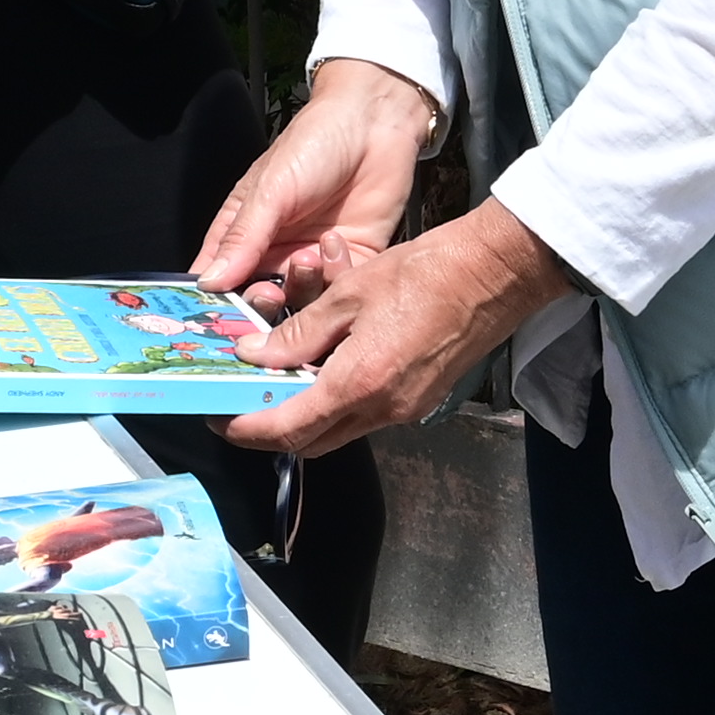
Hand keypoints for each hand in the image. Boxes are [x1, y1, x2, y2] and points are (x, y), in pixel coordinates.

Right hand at [191, 58, 436, 298]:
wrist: (375, 121)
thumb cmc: (314, 142)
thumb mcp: (271, 189)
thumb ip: (243, 238)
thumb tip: (208, 282)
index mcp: (244, 232)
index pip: (218, 279)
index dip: (214, 304)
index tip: (214, 322)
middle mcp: (277, 251)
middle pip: (259, 300)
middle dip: (261, 305)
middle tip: (268, 295)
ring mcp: (315, 259)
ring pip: (301, 301)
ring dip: (301, 286)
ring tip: (307, 258)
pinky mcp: (354, 261)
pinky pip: (341, 290)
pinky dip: (336, 277)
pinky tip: (336, 246)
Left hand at [223, 197, 576, 454]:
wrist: (496, 274)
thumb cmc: (426, 272)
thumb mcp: (349, 293)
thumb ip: (299, 332)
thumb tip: (254, 356)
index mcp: (357, 384)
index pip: (286, 429)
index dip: (245, 430)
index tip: (218, 419)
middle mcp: (381, 409)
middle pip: (310, 442)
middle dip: (269, 431)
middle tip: (239, 405)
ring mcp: (404, 409)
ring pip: (338, 429)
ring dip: (303, 414)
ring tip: (277, 380)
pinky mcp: (419, 398)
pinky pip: (365, 413)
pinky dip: (336, 400)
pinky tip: (325, 366)